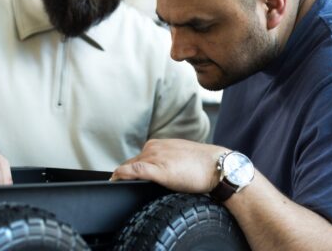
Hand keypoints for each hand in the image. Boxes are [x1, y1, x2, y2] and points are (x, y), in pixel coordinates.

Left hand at [112, 138, 227, 192]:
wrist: (216, 166)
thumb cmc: (202, 165)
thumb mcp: (179, 158)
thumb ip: (166, 162)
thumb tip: (159, 174)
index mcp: (158, 144)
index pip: (137, 159)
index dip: (128, 172)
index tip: (124, 181)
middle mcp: (154, 148)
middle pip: (130, 163)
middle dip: (123, 176)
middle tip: (119, 188)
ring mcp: (155, 157)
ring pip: (129, 167)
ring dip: (121, 177)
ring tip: (115, 188)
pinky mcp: (157, 170)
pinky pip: (133, 171)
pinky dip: (121, 175)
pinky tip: (115, 181)